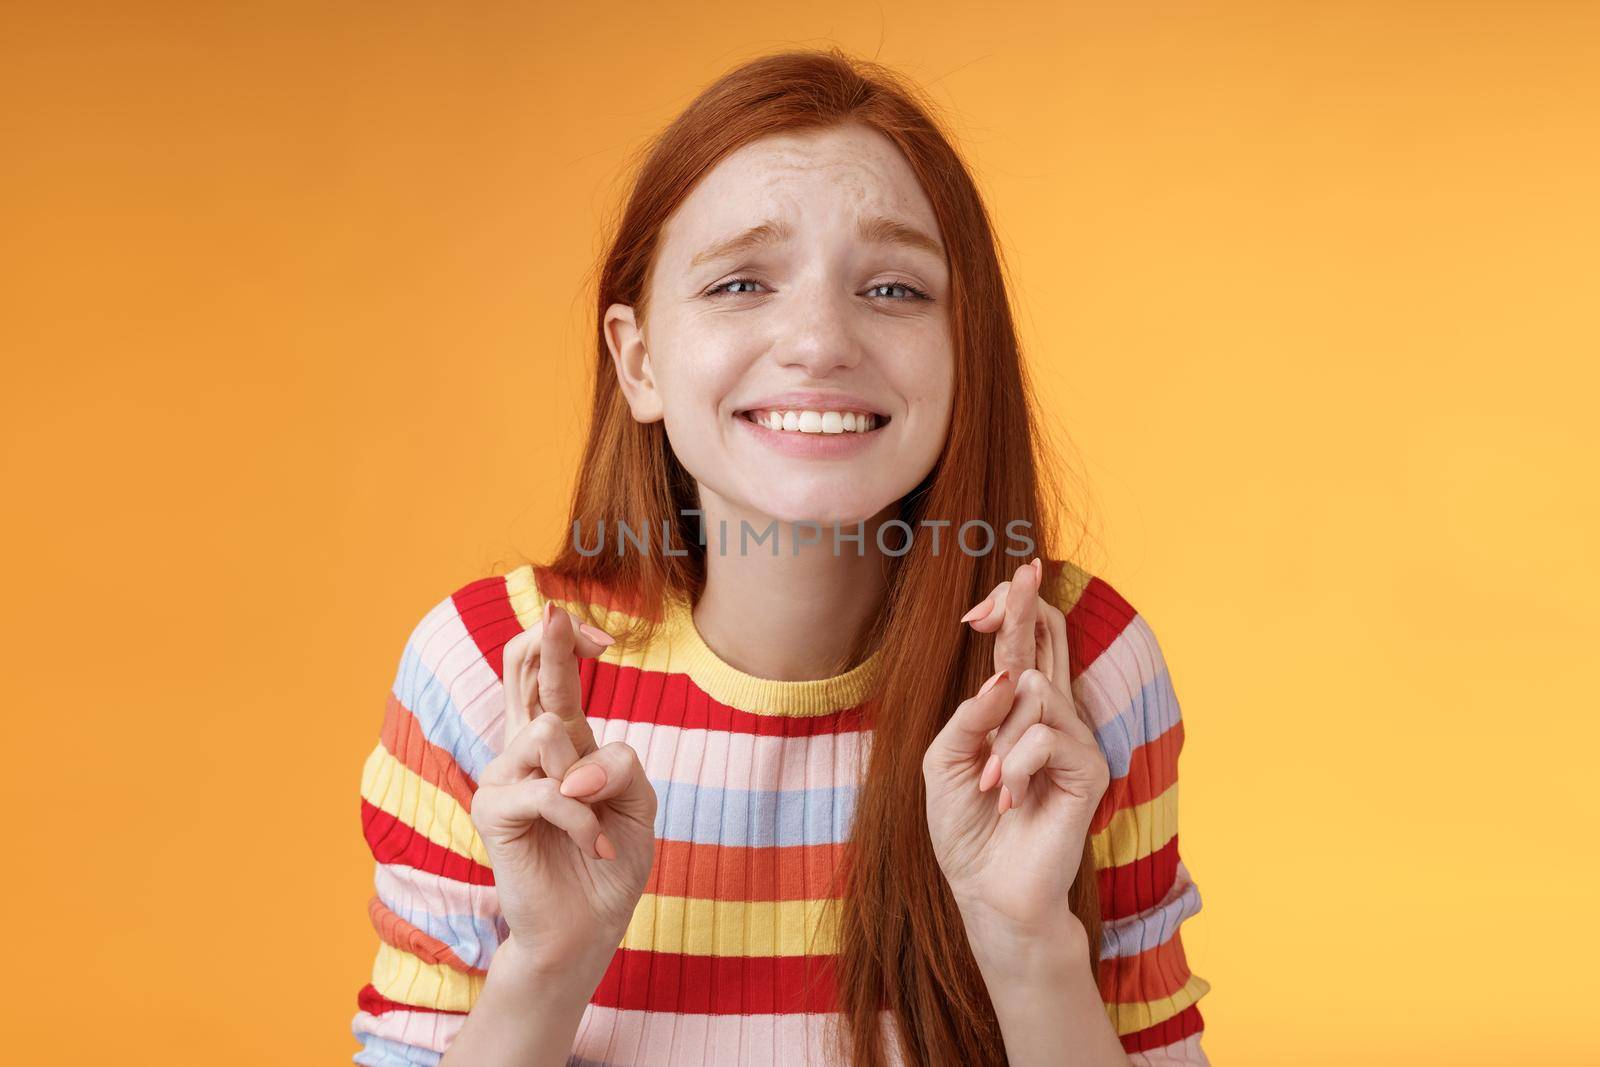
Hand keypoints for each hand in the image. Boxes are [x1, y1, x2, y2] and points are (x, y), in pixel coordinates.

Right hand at [469, 600, 658, 973]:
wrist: (589, 926)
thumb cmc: (612, 859)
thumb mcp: (638, 801)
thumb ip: (621, 766)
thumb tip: (574, 766)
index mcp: (561, 741)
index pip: (544, 674)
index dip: (563, 642)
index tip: (600, 636)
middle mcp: (525, 750)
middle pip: (518, 669)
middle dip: (546, 641)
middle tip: (562, 617)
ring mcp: (502, 777)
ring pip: (547, 731)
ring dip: (590, 782)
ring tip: (599, 826)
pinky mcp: (492, 811)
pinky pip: (548, 789)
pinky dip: (583, 820)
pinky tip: (596, 846)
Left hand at [923, 558, 1110, 939]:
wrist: (987, 890)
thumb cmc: (965, 826)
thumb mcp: (943, 760)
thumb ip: (969, 715)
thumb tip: (1006, 676)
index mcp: (1015, 711)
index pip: (1024, 645)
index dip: (1012, 612)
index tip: (982, 604)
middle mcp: (1050, 716)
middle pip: (1048, 640)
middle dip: (1029, 604)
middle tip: (1025, 567)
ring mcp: (1073, 739)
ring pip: (1036, 692)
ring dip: (999, 740)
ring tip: (989, 784)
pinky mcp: (1089, 769)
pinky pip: (1048, 736)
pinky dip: (1016, 765)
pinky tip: (1010, 798)